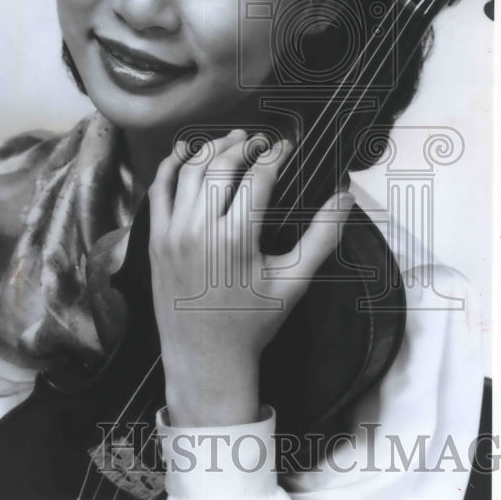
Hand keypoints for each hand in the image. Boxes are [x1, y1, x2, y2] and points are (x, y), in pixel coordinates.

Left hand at [148, 129, 354, 426]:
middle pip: (221, 165)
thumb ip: (322, 237)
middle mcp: (200, 230)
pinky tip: (184, 153)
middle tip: (259, 140)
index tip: (286, 147)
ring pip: (189, 172)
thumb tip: (345, 196)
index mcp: (236, 239)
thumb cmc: (252, 323)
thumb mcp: (293, 282)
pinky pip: (158, 191)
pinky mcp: (156, 240)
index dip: (275, 155)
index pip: (258, 176)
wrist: (205, 359)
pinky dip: (170, 166)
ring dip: (210, 149)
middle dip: (242, 145)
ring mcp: (172, 234)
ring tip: (230, 141)